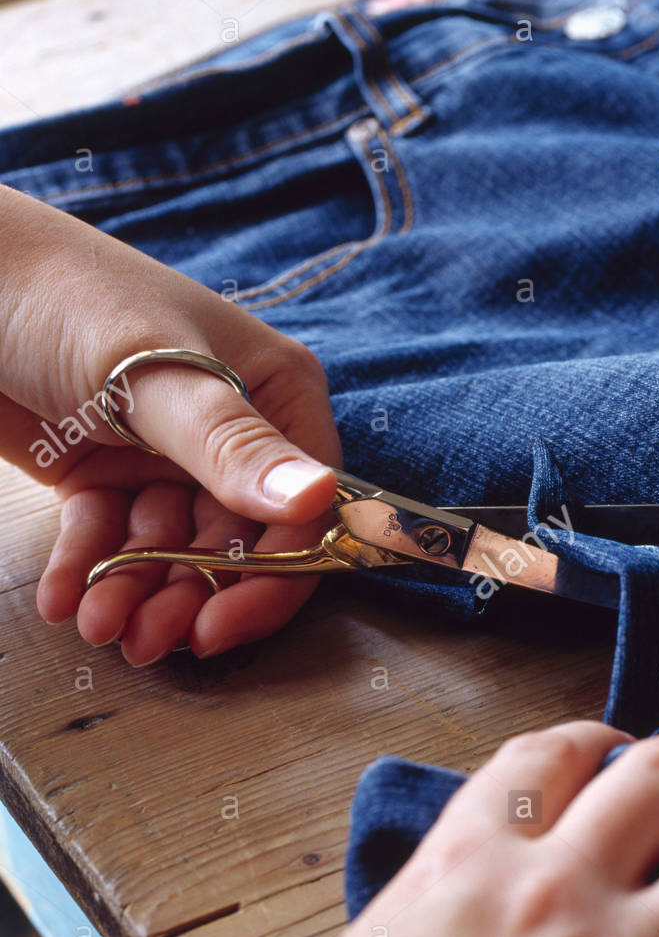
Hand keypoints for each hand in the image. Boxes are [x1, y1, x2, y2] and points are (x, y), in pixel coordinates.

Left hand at [0, 184, 342, 662]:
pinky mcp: (108, 471)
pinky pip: (114, 538)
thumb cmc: (64, 297)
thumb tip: (317, 499)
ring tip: (95, 623)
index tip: (219, 625)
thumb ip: (231, 445)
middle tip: (146, 639)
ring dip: (137, 593)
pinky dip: (90, 572)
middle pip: (237, 544)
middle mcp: (235, 433)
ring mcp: (170, 455)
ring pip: (173, 551)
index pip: (302, 511)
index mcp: (275, 396)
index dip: (270, 576)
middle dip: (189, 594)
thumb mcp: (153, 374)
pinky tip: (63, 599)